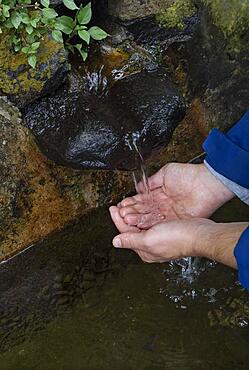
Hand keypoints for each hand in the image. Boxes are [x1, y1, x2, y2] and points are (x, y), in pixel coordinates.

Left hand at [110, 205, 212, 261]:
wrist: (200, 234)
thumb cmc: (178, 238)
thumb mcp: (149, 239)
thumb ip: (130, 240)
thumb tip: (115, 242)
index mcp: (144, 250)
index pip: (125, 234)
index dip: (117, 220)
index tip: (112, 209)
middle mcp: (151, 246)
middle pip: (132, 230)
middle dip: (124, 217)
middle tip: (117, 206)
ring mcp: (160, 239)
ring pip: (141, 225)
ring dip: (134, 215)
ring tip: (128, 205)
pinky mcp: (168, 231)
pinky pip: (151, 222)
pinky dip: (145, 215)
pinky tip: (145, 209)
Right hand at [118, 163, 233, 228]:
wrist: (207, 183)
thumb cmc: (189, 175)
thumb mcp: (166, 173)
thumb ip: (151, 181)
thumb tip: (139, 186)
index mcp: (160, 194)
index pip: (142, 201)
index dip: (131, 203)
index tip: (120, 205)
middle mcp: (163, 205)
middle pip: (143, 211)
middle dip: (130, 212)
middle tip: (119, 213)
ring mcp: (169, 214)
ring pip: (148, 218)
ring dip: (136, 219)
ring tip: (124, 219)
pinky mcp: (175, 220)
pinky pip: (159, 224)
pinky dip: (148, 224)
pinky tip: (137, 223)